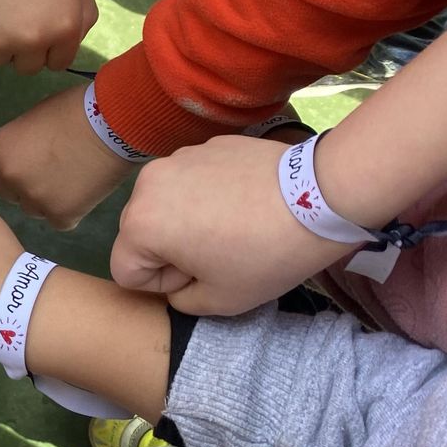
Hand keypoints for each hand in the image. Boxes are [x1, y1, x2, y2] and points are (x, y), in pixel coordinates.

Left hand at [0, 84, 138, 228]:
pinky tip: (84, 189)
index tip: (20, 165)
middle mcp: (9, 179)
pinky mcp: (60, 217)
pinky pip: (58, 220)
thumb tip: (20, 156)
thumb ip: (18, 143)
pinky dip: (69, 210)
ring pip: (33, 209)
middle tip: (53, 169)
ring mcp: (34, 201)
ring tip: (72, 177)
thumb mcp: (32, 119)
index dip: (2, 170)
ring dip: (46, 199)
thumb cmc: (74, 110)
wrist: (114, 125)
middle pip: (9, 193)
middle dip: (26, 185)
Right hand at [112, 134, 354, 314]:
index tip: (201, 277)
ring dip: (187, 220)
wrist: (320, 195)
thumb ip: (181, 300)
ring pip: (166, 203)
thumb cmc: (265, 254)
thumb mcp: (221, 301)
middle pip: (140, 233)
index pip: (126, 271)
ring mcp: (178, 158)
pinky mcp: (208, 144)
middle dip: (169, 249)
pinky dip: (209, 194)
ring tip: (234, 225)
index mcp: (140, 224)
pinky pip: (193, 179)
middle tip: (219, 254)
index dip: (161, 286)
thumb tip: (179, 282)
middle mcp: (147, 185)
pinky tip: (247, 201)